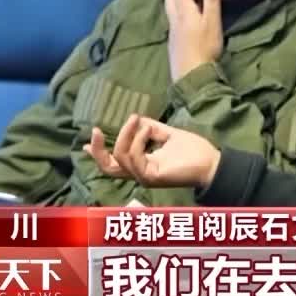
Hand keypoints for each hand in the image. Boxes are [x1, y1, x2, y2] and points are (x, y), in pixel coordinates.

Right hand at [84, 115, 221, 189]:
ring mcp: (145, 177)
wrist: (212, 162)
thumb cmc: (193, 151)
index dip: (98, 154)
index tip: (83, 143)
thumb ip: (151, 128)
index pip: (114, 163)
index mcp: (141, 165)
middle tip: (96, 130)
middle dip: (97, 150)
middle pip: (107, 168)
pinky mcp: (152, 177)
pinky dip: (138, 140)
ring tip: (138, 119)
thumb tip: (135, 119)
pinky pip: (134, 159)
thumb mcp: (168, 134)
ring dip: (126, 135)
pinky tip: (148, 129)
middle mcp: (139, 173)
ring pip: (120, 158)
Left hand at [165, 0, 222, 82]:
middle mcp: (175, 21)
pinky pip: (171, 23)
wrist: (192, 73)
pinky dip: (173, 15)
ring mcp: (173, 34)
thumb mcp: (212, 21)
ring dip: (170, 1)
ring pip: (169, 12)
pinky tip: (176, 20)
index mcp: (185, 12)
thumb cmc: (205, 46)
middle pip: (170, 1)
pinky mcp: (173, 45)